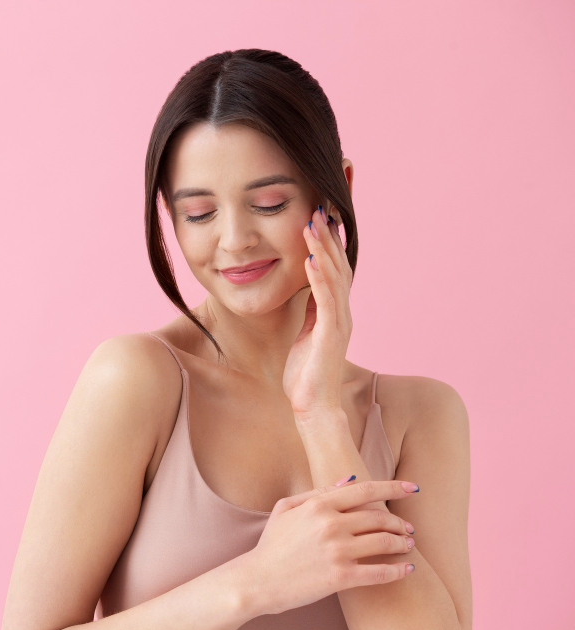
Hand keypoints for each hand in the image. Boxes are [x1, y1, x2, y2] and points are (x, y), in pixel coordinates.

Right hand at [242, 477, 419, 615]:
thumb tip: (349, 481)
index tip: (413, 487)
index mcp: (319, 505)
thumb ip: (317, 492)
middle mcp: (331, 525)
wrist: (258, 580)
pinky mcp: (341, 577)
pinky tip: (407, 569)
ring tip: (409, 546)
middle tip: (409, 528)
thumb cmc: (271, 544)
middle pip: (380, 518)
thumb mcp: (285, 508)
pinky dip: (399, 571)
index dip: (394, 487)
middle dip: (400, 522)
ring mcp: (337, 551)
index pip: (365, 490)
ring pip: (385, 542)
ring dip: (403, 543)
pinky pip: (380, 572)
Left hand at [283, 204, 352, 415]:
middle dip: (328, 235)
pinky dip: (319, 278)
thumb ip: (310, 308)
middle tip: (319, 205)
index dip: (328, 240)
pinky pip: (325, 300)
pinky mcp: (330, 334)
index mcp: (334, 310)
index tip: (319, 213)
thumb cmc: (305, 373)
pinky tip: (311, 260)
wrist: (313, 406)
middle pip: (338, 264)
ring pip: (333, 277)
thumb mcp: (306, 331)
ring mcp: (339, 322)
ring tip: (312, 223)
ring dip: (322, 248)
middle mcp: (342, 311)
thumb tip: (306, 284)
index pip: (335, 267)